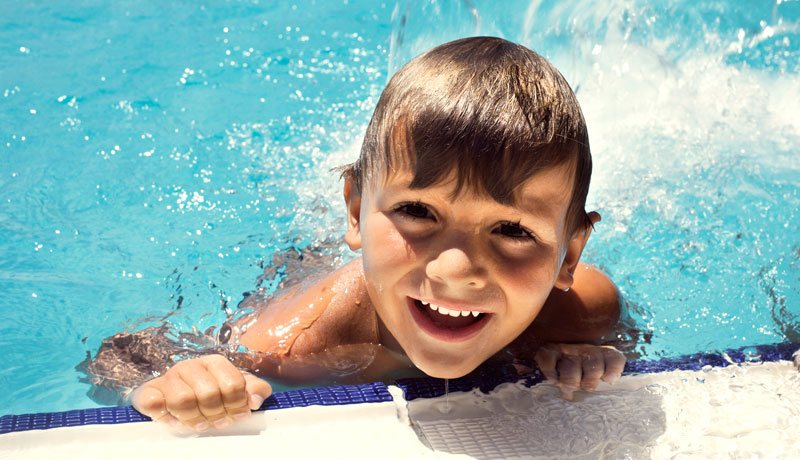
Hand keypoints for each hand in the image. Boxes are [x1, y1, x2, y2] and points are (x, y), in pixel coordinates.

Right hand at [131, 354, 271, 430]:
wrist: (171, 394)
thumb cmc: (210, 392)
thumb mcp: (236, 388)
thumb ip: (255, 389)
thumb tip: (256, 400)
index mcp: (214, 363)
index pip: (232, 383)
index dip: (237, 404)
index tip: (238, 415)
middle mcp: (190, 366)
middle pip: (209, 393)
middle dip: (216, 414)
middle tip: (218, 422)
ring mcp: (168, 377)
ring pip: (183, 399)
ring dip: (194, 418)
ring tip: (199, 424)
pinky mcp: (148, 390)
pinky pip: (153, 402)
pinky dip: (165, 416)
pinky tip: (175, 421)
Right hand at [534, 343, 624, 399]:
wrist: (548, 366)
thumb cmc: (577, 381)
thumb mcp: (592, 383)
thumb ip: (600, 385)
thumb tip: (608, 384)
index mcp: (600, 356)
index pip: (613, 357)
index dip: (613, 368)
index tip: (609, 380)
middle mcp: (585, 351)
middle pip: (593, 362)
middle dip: (590, 380)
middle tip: (585, 389)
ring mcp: (566, 349)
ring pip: (572, 364)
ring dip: (570, 380)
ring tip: (568, 390)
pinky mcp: (548, 350)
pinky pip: (549, 358)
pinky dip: (550, 370)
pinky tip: (553, 379)